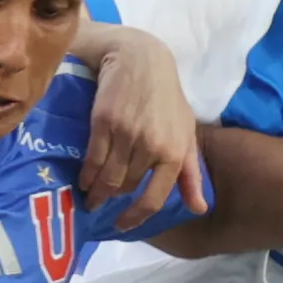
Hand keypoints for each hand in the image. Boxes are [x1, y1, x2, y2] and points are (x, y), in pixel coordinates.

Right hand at [79, 28, 206, 230]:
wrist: (140, 58)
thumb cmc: (166, 98)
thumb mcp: (185, 132)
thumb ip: (191, 174)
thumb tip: (199, 209)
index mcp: (174, 152)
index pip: (153, 197)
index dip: (136, 216)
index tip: (123, 225)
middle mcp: (151, 146)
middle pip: (126, 188)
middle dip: (113, 199)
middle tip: (101, 203)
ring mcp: (126, 134)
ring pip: (108, 177)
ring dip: (97, 192)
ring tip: (90, 196)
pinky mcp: (104, 123)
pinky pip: (93, 160)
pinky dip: (86, 174)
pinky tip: (84, 179)